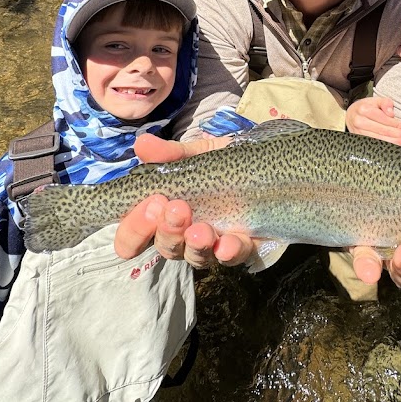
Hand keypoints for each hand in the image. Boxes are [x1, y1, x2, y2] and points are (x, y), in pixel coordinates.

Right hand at [113, 134, 253, 266]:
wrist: (266, 164)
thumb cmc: (223, 163)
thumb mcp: (197, 154)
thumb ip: (171, 154)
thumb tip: (141, 144)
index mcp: (165, 214)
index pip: (135, 236)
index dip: (134, 230)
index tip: (149, 206)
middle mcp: (185, 234)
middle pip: (165, 247)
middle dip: (167, 231)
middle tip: (176, 208)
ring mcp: (214, 243)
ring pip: (196, 257)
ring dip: (195, 244)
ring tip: (200, 229)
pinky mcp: (244, 247)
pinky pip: (233, 257)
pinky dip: (228, 252)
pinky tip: (227, 243)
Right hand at [345, 96, 400, 146]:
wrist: (351, 115)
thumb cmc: (367, 107)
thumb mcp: (376, 100)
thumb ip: (385, 103)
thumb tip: (391, 113)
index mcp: (364, 109)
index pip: (383, 119)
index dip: (396, 124)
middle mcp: (359, 122)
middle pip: (382, 131)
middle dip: (399, 135)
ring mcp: (358, 133)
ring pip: (380, 140)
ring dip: (395, 142)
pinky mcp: (360, 141)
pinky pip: (376, 145)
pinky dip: (388, 146)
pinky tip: (397, 147)